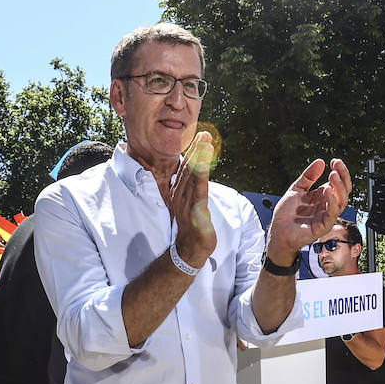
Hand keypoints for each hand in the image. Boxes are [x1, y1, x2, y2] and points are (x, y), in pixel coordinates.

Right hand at [170, 131, 216, 267]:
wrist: (190, 250)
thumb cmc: (192, 228)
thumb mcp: (190, 205)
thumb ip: (190, 190)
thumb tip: (193, 178)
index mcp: (179, 191)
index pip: (186, 167)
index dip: (193, 151)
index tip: (199, 136)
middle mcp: (181, 194)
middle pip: (189, 167)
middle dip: (196, 149)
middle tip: (203, 133)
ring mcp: (187, 201)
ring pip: (193, 175)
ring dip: (199, 156)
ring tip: (205, 141)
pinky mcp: (196, 210)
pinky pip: (199, 190)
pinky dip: (201, 175)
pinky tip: (204, 164)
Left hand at [265, 157, 351, 260]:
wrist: (277, 230)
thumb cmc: (286, 214)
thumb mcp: (297, 189)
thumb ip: (308, 176)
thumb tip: (320, 162)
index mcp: (322, 197)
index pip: (338, 183)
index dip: (339, 172)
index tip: (334, 161)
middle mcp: (326, 206)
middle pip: (344, 191)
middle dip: (343, 177)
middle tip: (336, 166)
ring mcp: (326, 216)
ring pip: (342, 202)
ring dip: (339, 188)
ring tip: (333, 176)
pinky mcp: (322, 226)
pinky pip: (332, 214)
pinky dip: (332, 202)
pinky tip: (327, 191)